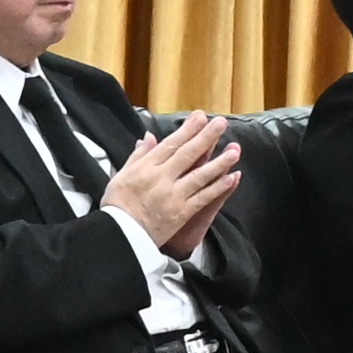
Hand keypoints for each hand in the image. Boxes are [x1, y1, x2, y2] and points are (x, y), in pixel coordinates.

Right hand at [106, 110, 242, 257]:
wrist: (118, 236)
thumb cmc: (117, 206)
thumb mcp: (120, 176)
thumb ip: (137, 156)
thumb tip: (148, 137)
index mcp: (145, 168)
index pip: (170, 144)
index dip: (187, 130)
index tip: (200, 117)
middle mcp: (161, 179)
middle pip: (187, 154)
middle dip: (206, 137)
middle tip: (221, 123)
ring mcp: (173, 196)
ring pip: (200, 175)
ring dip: (220, 162)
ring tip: (235, 150)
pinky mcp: (181, 212)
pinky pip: (204, 198)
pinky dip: (219, 188)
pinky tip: (232, 177)